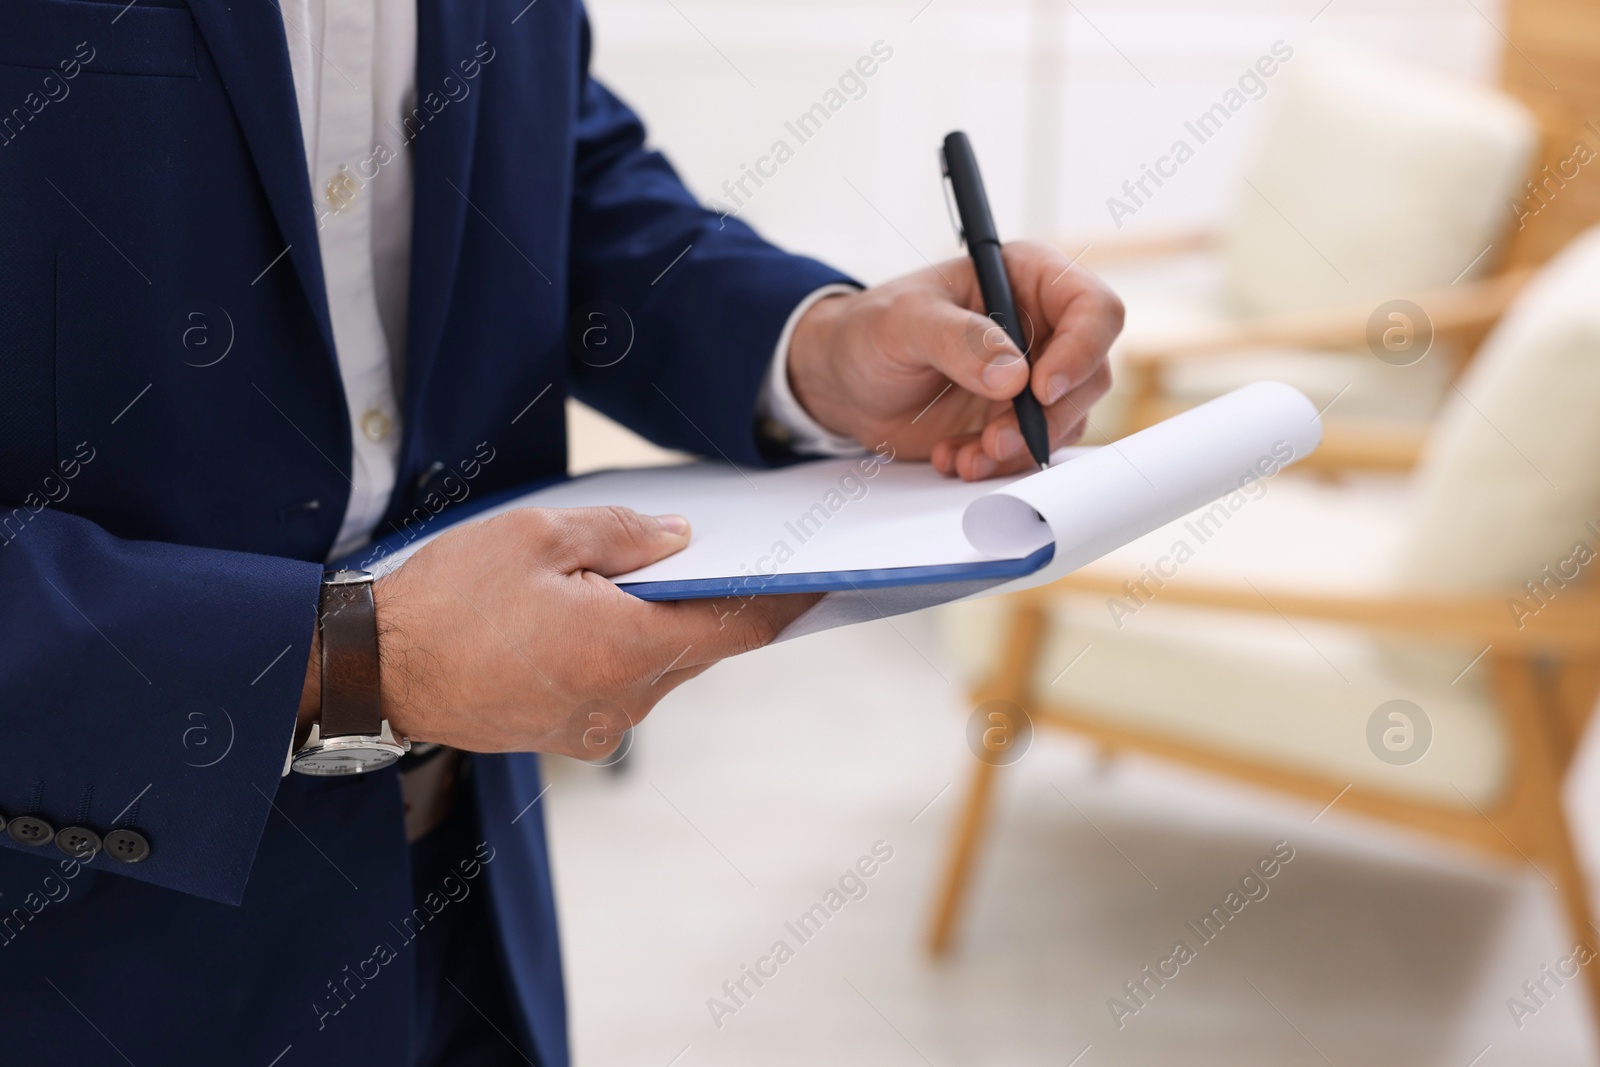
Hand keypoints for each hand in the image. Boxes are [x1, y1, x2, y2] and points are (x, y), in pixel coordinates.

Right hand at [299, 507, 818, 757]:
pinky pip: (622, 685)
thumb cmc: (448, 598)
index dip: (785, 601)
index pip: (737, 627)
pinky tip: (603, 612)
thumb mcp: (539, 536)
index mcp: (626, 649)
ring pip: (660, 667)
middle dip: (717, 601)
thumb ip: (623, 536)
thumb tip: (681, 540)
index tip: (823, 579)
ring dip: (666, 625)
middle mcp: (623, 701)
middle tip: (736, 554)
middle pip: (699, 647)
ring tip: (653, 575)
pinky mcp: (568, 734)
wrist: (373, 671)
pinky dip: (628, 649)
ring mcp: (596, 726)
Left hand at [786, 240, 1122, 478]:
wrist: (844, 383)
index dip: (1082, 350)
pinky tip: (955, 459)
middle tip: (994, 440)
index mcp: (1027, 278)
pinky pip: (1033, 450)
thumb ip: (958, 340)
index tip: (1040, 390)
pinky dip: (998, 465)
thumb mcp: (903, 323)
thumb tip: (1015, 375)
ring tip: (965, 456)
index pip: (1093, 309)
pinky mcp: (1016, 420)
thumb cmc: (870, 331)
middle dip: (1045, 418)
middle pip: (1090, 375)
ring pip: (1067, 420)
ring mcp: (1033, 378)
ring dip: (1019, 449)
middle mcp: (1043, 327)